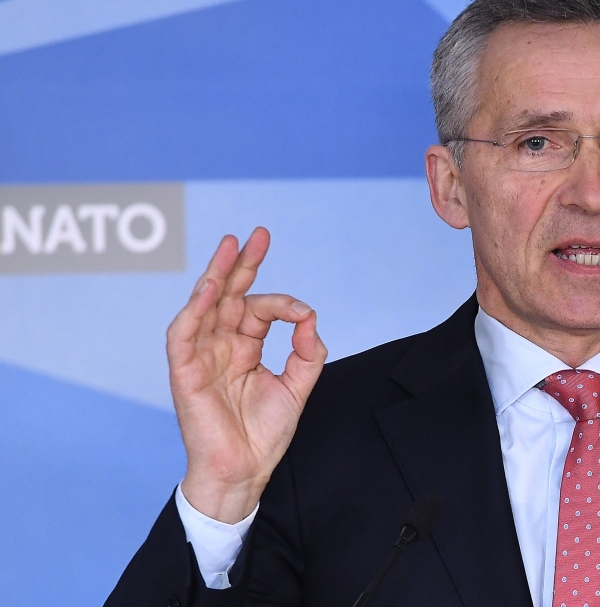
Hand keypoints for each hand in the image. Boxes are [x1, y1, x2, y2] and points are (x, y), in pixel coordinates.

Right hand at [167, 227, 327, 522]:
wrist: (245, 471)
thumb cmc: (265, 433)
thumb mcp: (298, 386)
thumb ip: (308, 351)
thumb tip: (310, 317)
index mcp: (245, 347)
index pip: (260, 309)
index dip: (283, 304)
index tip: (303, 315)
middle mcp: (221, 345)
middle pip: (229, 295)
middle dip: (243, 263)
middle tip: (257, 234)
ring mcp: (202, 356)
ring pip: (205, 305)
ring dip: (217, 274)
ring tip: (231, 245)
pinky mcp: (184, 371)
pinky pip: (184, 333)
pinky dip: (195, 310)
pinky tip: (211, 287)